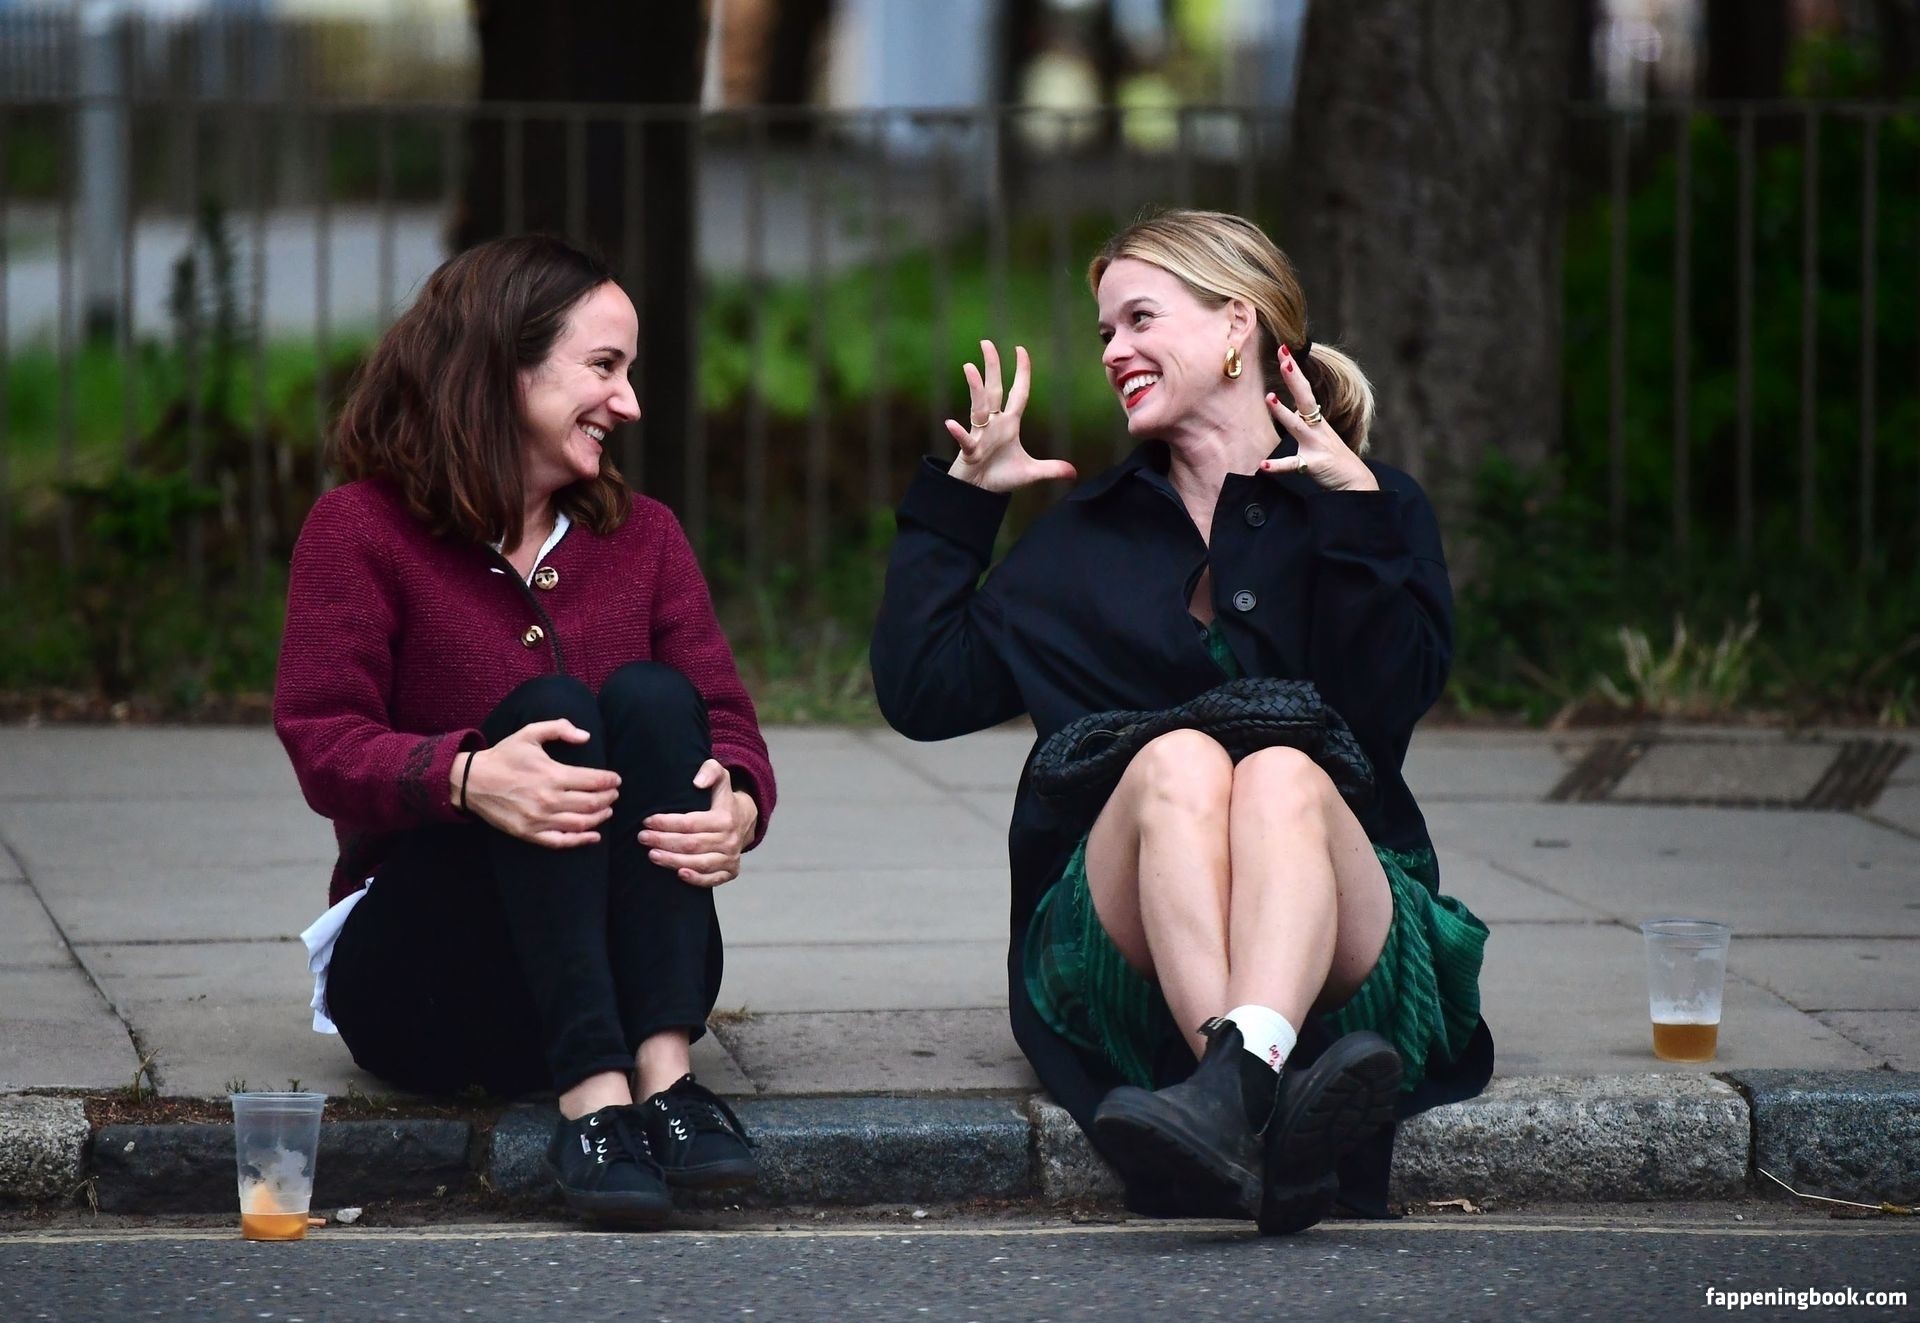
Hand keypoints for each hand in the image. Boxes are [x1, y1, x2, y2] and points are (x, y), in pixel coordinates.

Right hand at [461, 720, 620, 848]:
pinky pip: (561, 841)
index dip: (610, 781)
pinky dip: (581, 840)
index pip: (593, 781)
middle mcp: (548, 799)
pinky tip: (594, 836)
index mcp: (552, 774)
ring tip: (607, 810)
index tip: (616, 780)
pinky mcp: (529, 834)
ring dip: (600, 817)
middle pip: (592, 803)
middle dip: (609, 798)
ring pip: (581, 823)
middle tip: (614, 794)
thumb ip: (559, 728)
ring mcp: (539, 819)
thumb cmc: (504, 756)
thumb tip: (586, 736)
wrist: (472, 781)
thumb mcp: (529, 733)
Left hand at [637, 759, 755, 887]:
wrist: (746, 820)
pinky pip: (712, 879)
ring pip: (698, 863)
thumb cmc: (724, 798)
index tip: (647, 821)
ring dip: (673, 860)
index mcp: (725, 818)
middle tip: (642, 838)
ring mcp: (731, 857)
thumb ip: (710, 770)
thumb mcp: (721, 776)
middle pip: (691, 844)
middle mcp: (729, 840)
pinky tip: (678, 873)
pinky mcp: (730, 872)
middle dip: (663, 841)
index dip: (666, 823)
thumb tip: (697, 783)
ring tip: (652, 855)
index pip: (690, 823)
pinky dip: (695, 879)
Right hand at [944, 340, 1076, 492]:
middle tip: (987, 343)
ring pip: (978, 407)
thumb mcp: (1030, 473)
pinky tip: (951, 423)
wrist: (978, 492)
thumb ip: (1051, 469)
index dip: (1021, 373)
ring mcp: (980, 435)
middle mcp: (994, 424)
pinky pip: (965, 439)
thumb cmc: (1000, 478)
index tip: (1020, 350)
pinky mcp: (969, 451)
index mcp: (1010, 424)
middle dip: (992, 367)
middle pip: (994, 390)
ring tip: (969, 367)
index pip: (1018, 393)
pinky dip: (958, 433)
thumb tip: (1073, 472)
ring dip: (974, 388)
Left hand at [1258, 343, 1377, 491]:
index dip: (1294, 372)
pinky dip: (1278, 465)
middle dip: (1294, 377)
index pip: (1304, 391)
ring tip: (1269, 398)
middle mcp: (1318, 429)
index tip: (1283, 351)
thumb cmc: (1335, 460)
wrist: (1356, 484)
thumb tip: (1291, 409)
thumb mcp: (1319, 436)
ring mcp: (1316, 445)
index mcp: (1317, 421)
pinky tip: (1263, 465)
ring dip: (1283, 412)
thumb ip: (1304, 423)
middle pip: (1305, 398)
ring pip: (1298, 426)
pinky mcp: (1314, 464)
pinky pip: (1293, 464)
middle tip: (1283, 357)